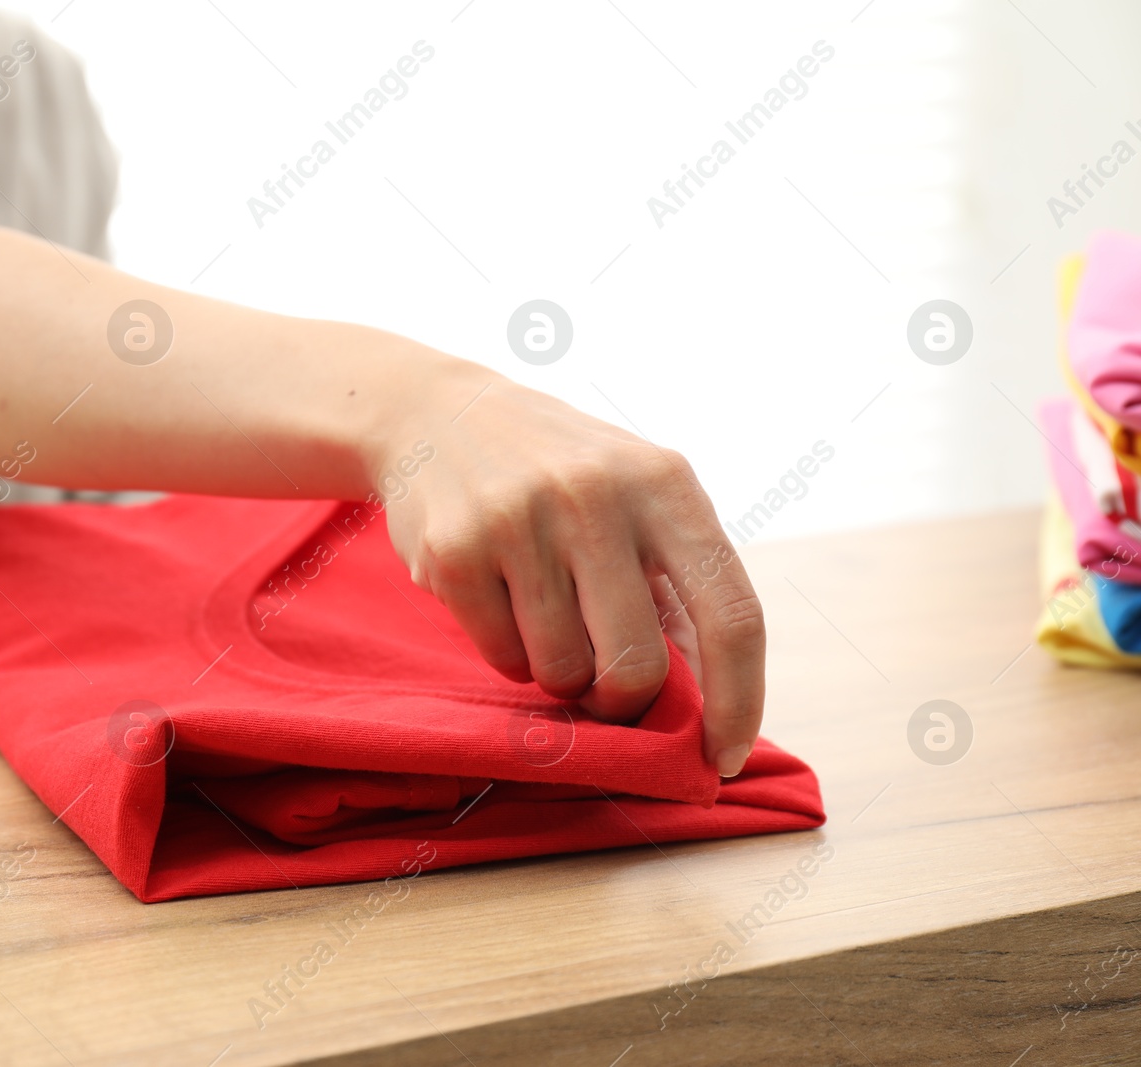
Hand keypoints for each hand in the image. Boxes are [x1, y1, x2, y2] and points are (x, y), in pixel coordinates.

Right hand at [378, 376, 762, 776]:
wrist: (439, 414)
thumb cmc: (564, 475)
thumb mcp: (638, 498)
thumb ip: (679, 587)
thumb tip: (714, 701)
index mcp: (665, 483)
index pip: (731, 613)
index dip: (739, 699)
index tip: (726, 756)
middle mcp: (596, 496)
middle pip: (637, 668)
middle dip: (621, 699)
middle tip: (602, 681)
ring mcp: (520, 520)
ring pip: (562, 673)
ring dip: (558, 672)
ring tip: (544, 617)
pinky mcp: (455, 551)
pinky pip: (503, 660)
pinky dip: (508, 653)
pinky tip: (499, 598)